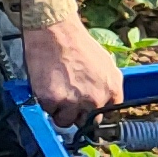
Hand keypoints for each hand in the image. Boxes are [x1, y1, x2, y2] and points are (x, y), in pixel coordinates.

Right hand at [25, 7, 125, 123]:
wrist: (56, 33)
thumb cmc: (79, 45)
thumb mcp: (107, 64)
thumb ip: (108, 87)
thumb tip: (106, 102)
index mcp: (111, 90)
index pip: (107, 117)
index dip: (94, 114)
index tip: (86, 112)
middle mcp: (95, 100)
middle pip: (86, 123)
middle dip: (78, 115)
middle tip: (69, 99)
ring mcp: (74, 102)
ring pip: (66, 122)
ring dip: (60, 112)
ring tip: (57, 91)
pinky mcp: (53, 101)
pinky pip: (49, 112)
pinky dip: (46, 103)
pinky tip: (48, 86)